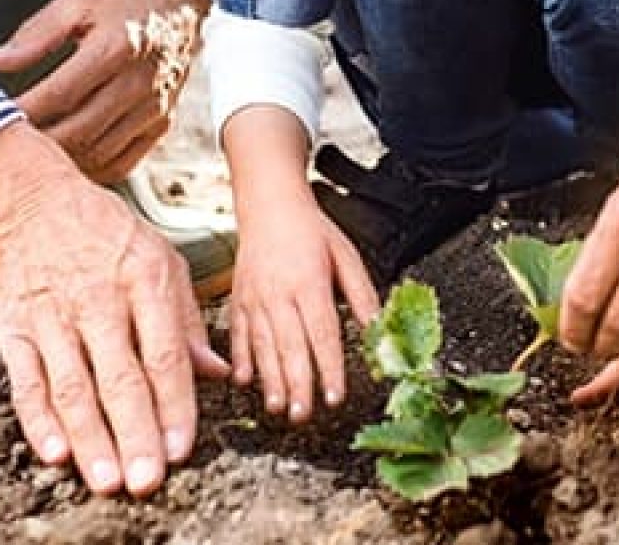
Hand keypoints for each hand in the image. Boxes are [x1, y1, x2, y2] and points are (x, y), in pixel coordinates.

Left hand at [0, 0, 207, 180]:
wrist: (180, 2)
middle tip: (10, 141)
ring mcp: (154, 107)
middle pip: (78, 131)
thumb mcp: (76, 1)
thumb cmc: (122, 0)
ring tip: (35, 152)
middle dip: (38, 143)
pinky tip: (70, 158)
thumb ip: (35, 34)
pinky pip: (123, 162)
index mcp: (114, 48)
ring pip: (99, 153)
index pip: (60, 95)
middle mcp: (139, 82)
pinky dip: (92, 168)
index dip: (25, 112)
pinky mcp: (162, 122)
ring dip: (63, 159)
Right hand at [0, 122, 229, 497]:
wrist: (32, 202)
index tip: (181, 448)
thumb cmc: (107, 235)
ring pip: (73, 385)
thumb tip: (215, 374)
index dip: (174, 404)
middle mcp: (99, 297)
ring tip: (106, 478)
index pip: (163, 353)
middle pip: (120, 376)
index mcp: (144, 279)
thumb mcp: (161, 259)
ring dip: (90, 437)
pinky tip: (55, 451)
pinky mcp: (15, 326)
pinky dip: (38, 418)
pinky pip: (26, 378)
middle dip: (135, 432)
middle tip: (146, 479)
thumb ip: (186, 319)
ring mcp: (53, 314)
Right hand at [228, 195, 380, 423]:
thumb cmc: (311, 231)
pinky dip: (240, 359)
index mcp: (310, 282)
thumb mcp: (346, 257)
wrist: (269, 205)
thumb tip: (379, 330)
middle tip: (303, 414)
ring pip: (263, 346)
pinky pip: (239, 334)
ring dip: (270, 380)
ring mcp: (255, 298)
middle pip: (291, 346)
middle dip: (298, 384)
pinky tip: (243, 380)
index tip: (336, 396)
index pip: (323, 333)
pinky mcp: (239, 300)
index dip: (330, 368)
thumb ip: (363, 296)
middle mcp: (280, 293)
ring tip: (278, 407)